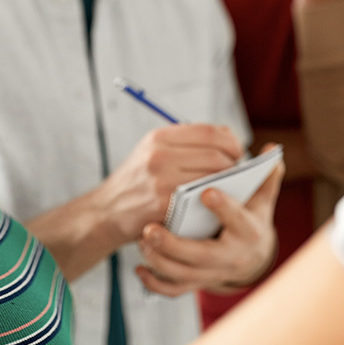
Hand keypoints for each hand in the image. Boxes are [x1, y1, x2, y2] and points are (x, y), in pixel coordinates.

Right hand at [99, 124, 243, 244]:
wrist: (105, 212)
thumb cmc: (137, 181)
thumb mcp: (152, 151)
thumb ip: (185, 142)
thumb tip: (227, 136)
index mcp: (159, 137)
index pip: (210, 132)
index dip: (231, 141)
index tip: (238, 151)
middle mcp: (159, 154)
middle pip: (216, 155)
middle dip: (234, 165)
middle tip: (237, 173)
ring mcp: (161, 180)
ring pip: (212, 178)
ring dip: (228, 184)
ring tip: (229, 187)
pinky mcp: (163, 204)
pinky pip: (201, 199)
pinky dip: (213, 199)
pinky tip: (214, 202)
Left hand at [135, 150, 284, 296]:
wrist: (249, 257)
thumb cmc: (250, 220)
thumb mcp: (262, 201)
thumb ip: (264, 176)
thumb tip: (272, 149)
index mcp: (248, 231)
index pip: (237, 220)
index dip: (223, 208)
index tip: (206, 192)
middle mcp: (231, 256)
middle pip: (202, 255)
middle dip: (174, 245)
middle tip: (151, 229)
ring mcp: (212, 273)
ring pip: (183, 275)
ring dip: (160, 261)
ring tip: (144, 239)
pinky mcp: (197, 283)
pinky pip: (174, 290)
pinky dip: (156, 283)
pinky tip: (140, 268)